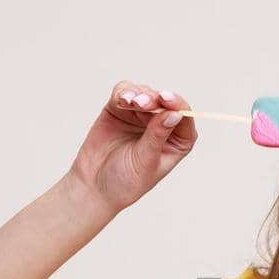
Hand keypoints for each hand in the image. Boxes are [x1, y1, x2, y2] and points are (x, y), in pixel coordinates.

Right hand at [68, 80, 199, 212]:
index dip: (177, 104)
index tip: (166, 99)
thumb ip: (157, 136)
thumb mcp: (145, 161)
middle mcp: (161, 125)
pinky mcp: (120, 109)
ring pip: (145, 93)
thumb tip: (174, 113)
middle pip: (165, 102)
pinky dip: (124, 92)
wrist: (93, 186)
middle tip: (142, 103)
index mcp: (177, 141)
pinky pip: (125, 92)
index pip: (184, 117)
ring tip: (130, 102)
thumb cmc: (125, 181)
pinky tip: (122, 100)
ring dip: (139, 94)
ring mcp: (140, 116)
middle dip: (154, 98)